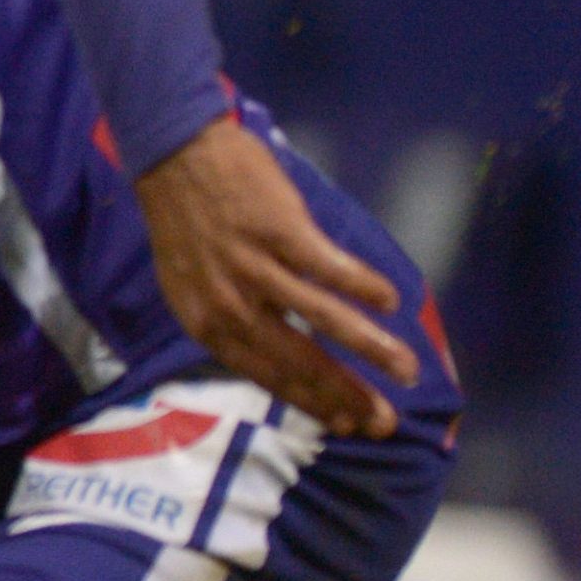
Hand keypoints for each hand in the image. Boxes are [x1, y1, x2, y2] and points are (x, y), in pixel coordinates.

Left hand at [133, 115, 419, 438]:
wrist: (172, 155)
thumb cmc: (186, 221)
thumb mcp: (190, 285)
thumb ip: (229, 321)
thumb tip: (276, 356)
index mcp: (205, 322)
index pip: (265, 375)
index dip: (310, 402)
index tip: (346, 425)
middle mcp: (229, 303)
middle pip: (298, 359)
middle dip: (347, 395)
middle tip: (385, 420)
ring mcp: (254, 266)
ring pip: (323, 318)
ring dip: (371, 347)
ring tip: (408, 369)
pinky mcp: (278, 230)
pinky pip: (328, 267)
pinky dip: (362, 285)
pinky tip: (391, 303)